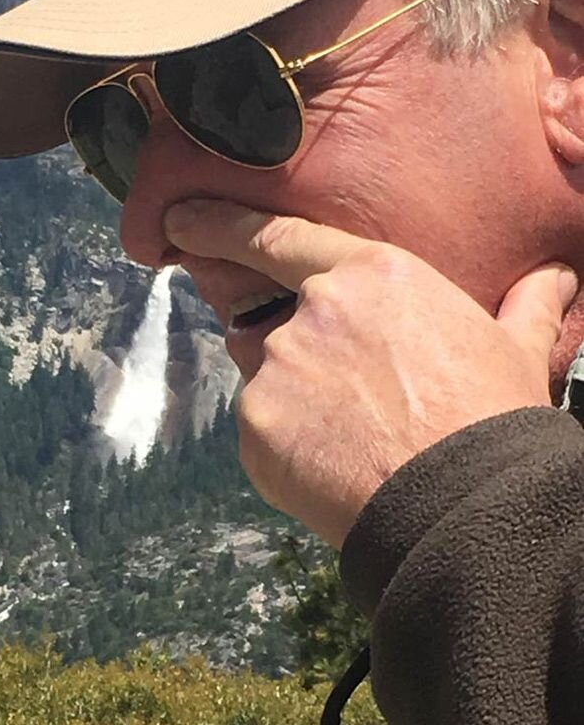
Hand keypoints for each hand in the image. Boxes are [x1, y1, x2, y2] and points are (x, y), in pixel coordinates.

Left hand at [164, 199, 577, 548]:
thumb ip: (525, 305)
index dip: (220, 225)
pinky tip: (332, 469)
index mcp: (370, 275)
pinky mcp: (256, 430)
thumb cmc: (491, 420)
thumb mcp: (517, 350)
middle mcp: (311, 313)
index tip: (179, 221)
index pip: (276, 239)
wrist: (461, 503)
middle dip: (297, 362)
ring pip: (267, 382)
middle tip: (348, 406)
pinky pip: (260, 434)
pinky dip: (286, 450)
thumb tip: (558, 278)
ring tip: (354, 443)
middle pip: (273, 327)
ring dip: (295, 406)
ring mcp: (277, 371)